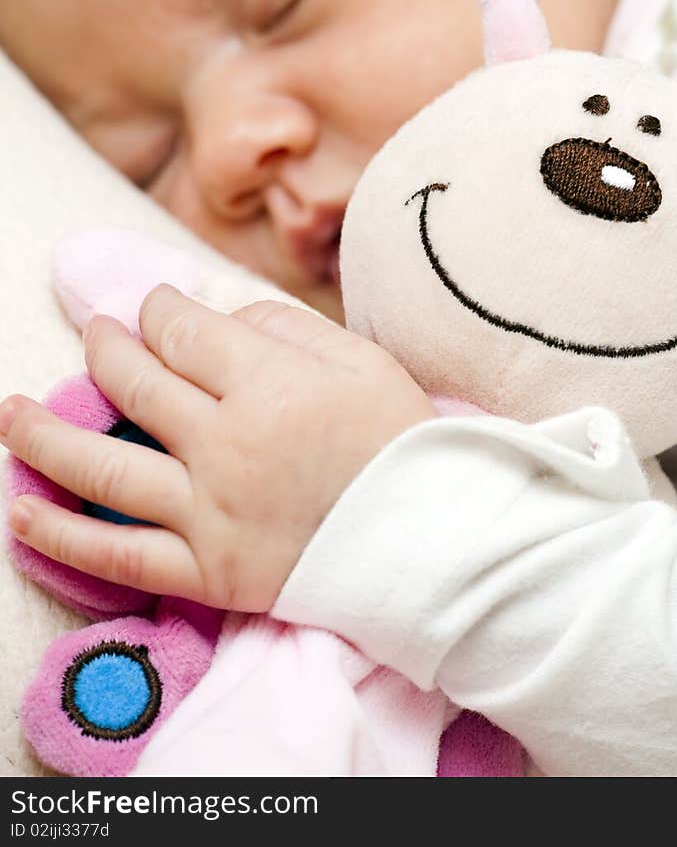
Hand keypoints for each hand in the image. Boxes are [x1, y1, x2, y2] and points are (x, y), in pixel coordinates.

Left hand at [0, 287, 434, 610]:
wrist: (431, 544)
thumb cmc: (400, 442)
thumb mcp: (360, 358)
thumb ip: (283, 327)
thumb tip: (215, 320)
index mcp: (269, 383)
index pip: (180, 332)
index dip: (156, 310)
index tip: (153, 307)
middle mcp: (227, 443)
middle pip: (137, 383)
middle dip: (106, 348)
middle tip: (96, 334)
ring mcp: (210, 511)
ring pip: (104, 466)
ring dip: (44, 435)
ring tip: (11, 412)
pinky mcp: (206, 571)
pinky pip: (118, 555)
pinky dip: (62, 537)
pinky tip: (20, 513)